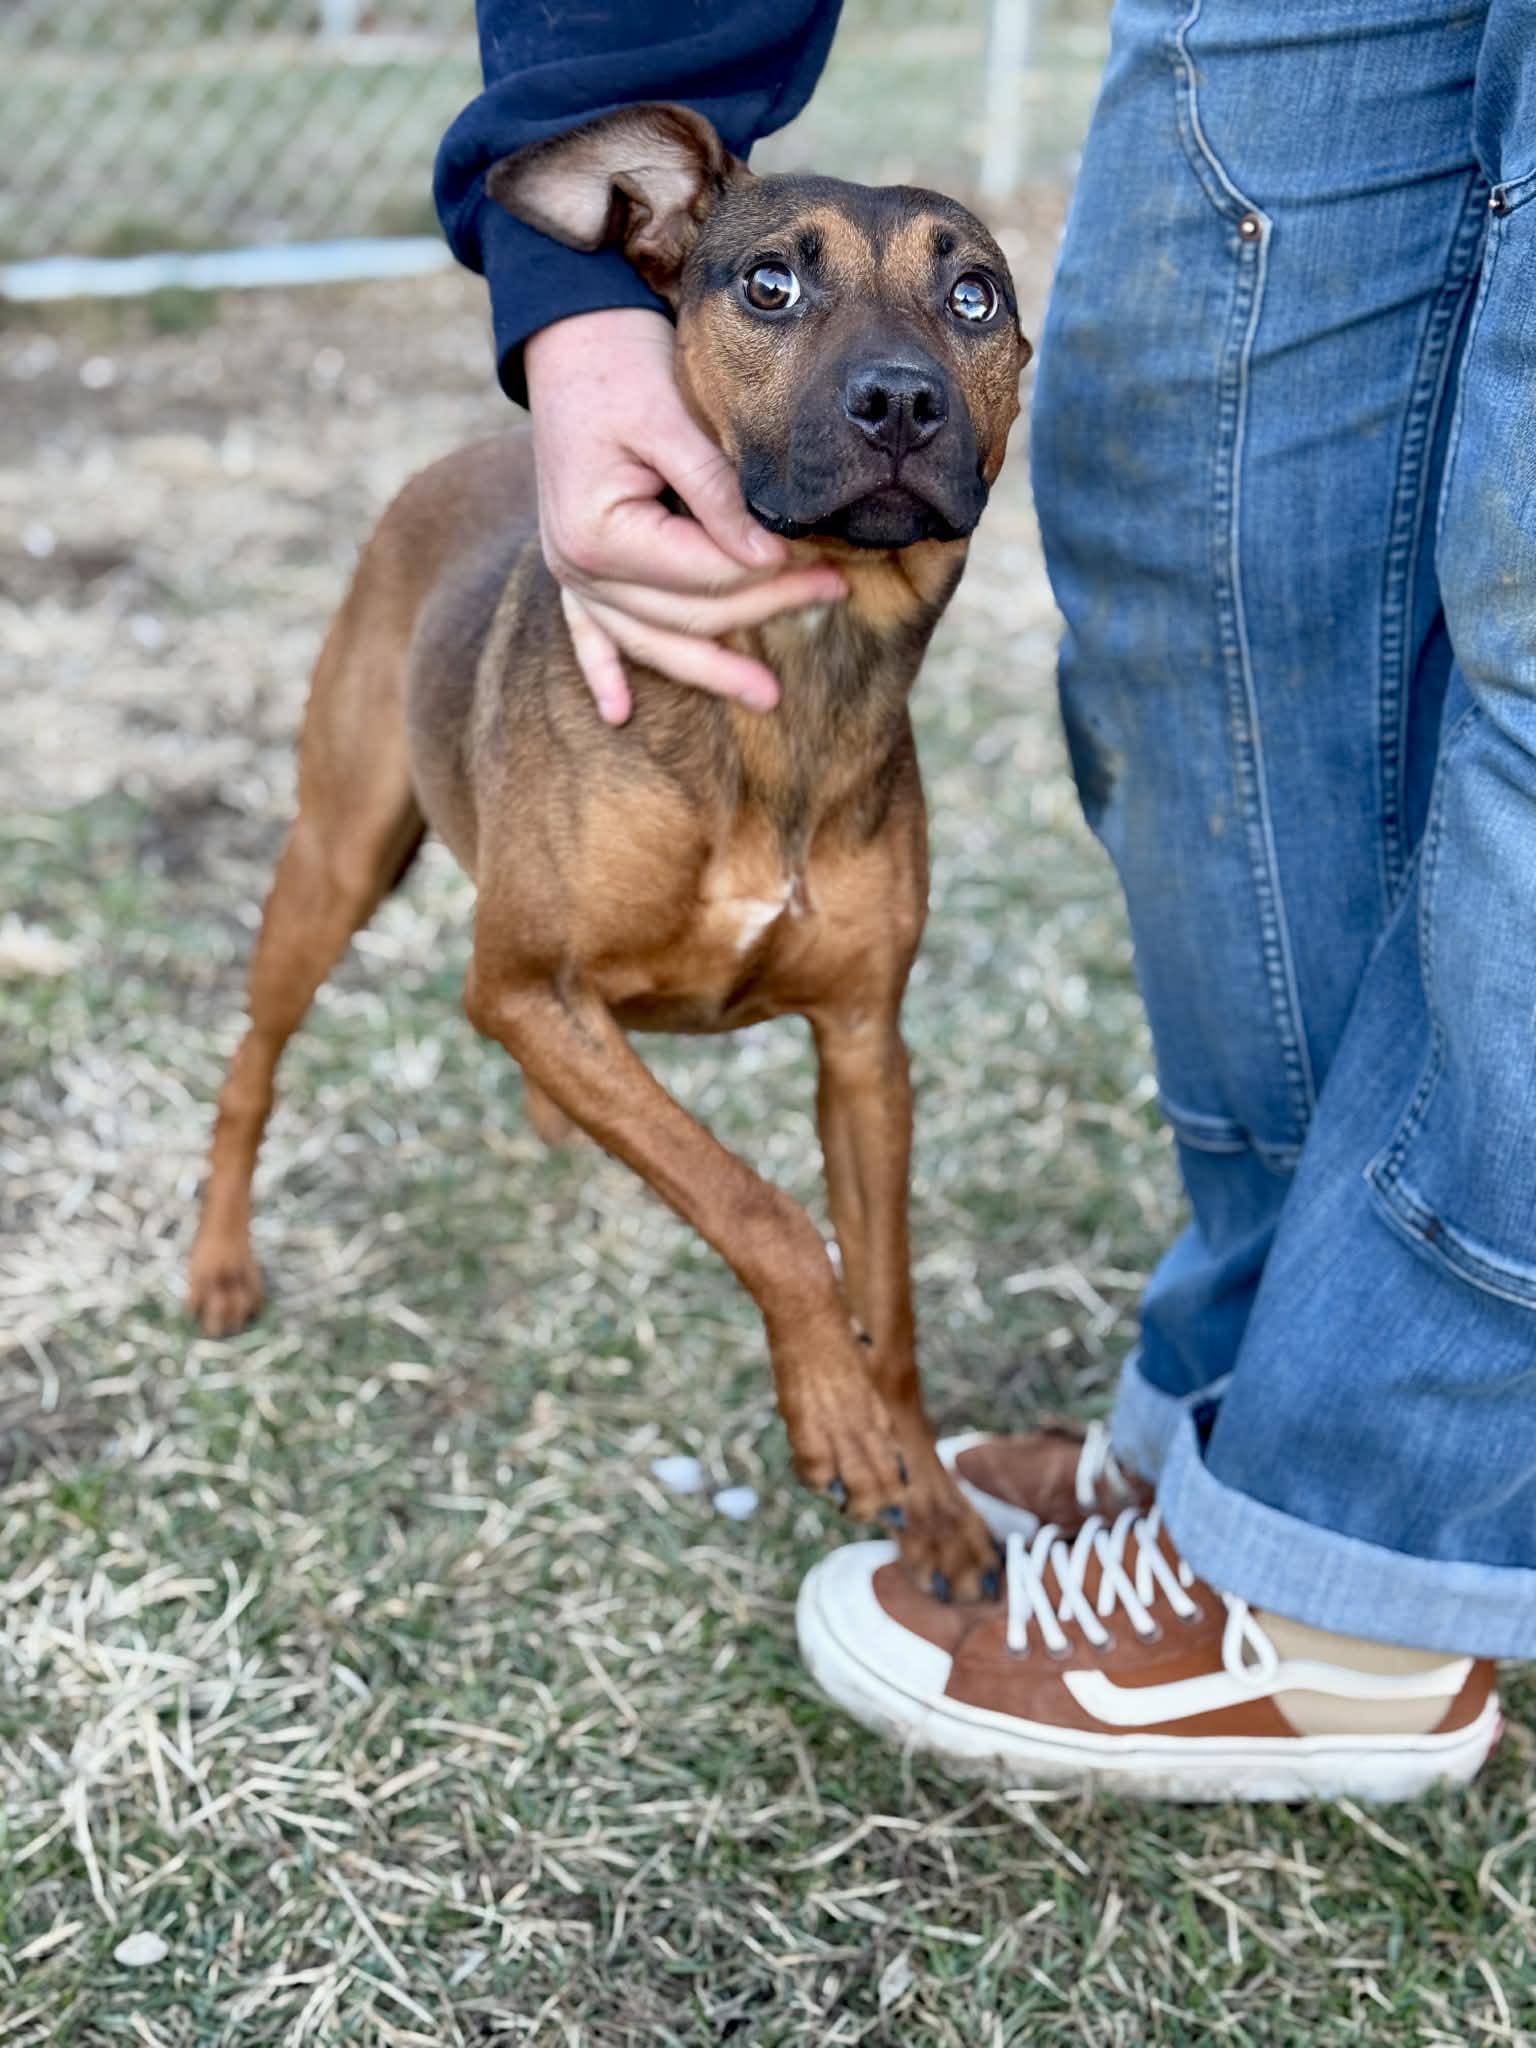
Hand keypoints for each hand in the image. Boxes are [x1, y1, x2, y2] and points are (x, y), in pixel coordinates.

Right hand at [524, 307, 846, 722]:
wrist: (567, 334)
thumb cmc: (621, 365)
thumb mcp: (672, 419)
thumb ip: (717, 494)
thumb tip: (770, 557)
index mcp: (599, 534)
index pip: (704, 577)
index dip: (771, 576)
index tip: (830, 565)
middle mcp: (576, 566)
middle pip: (687, 614)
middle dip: (764, 610)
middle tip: (835, 595)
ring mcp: (569, 572)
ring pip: (650, 639)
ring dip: (706, 669)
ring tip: (768, 697)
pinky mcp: (571, 564)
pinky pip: (587, 633)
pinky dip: (603, 671)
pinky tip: (621, 714)